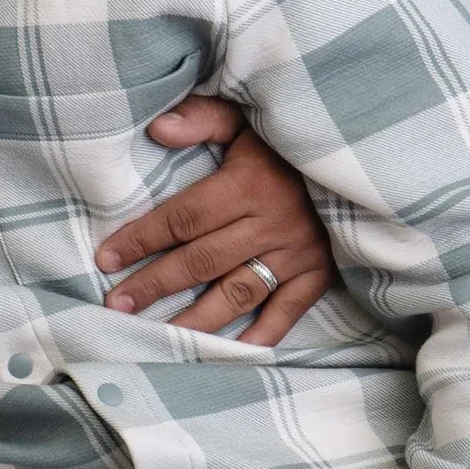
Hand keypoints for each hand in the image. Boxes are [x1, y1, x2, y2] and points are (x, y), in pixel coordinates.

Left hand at [96, 99, 334, 346]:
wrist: (363, 157)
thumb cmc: (290, 137)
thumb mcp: (247, 116)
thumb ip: (202, 119)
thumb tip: (158, 127)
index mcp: (246, 185)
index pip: (182, 218)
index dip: (141, 239)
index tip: (106, 259)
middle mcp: (269, 224)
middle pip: (201, 261)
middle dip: (155, 284)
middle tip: (116, 306)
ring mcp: (296, 254)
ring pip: (237, 293)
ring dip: (195, 318)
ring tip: (159, 336)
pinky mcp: (319, 273)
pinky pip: (286, 312)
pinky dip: (259, 336)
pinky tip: (226, 352)